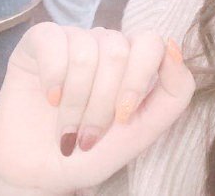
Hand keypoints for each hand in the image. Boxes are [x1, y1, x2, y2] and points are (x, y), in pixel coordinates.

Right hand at [0, 22, 195, 193]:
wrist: (42, 175)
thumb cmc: (94, 152)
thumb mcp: (143, 130)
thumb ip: (175, 91)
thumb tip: (174, 47)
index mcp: (135, 57)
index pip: (151, 42)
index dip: (137, 80)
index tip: (122, 118)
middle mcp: (106, 42)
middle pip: (117, 52)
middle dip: (102, 103)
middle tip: (89, 134)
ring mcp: (74, 38)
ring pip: (85, 52)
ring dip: (75, 101)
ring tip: (67, 128)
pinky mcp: (39, 41)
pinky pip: (52, 41)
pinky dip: (53, 77)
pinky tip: (51, 99)